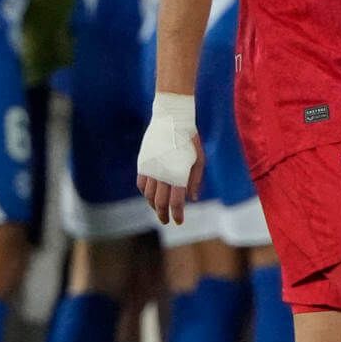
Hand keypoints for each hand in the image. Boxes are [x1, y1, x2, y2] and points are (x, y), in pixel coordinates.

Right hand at [135, 92, 203, 223]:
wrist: (171, 120)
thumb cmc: (189, 140)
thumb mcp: (199, 160)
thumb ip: (195, 180)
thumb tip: (192, 199)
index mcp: (178, 174)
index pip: (176, 202)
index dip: (177, 215)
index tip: (179, 221)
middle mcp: (163, 174)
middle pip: (159, 203)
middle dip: (163, 215)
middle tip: (166, 221)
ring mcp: (151, 168)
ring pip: (148, 195)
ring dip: (153, 205)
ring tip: (159, 209)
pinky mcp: (143, 163)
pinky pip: (141, 184)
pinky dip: (145, 193)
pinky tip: (151, 195)